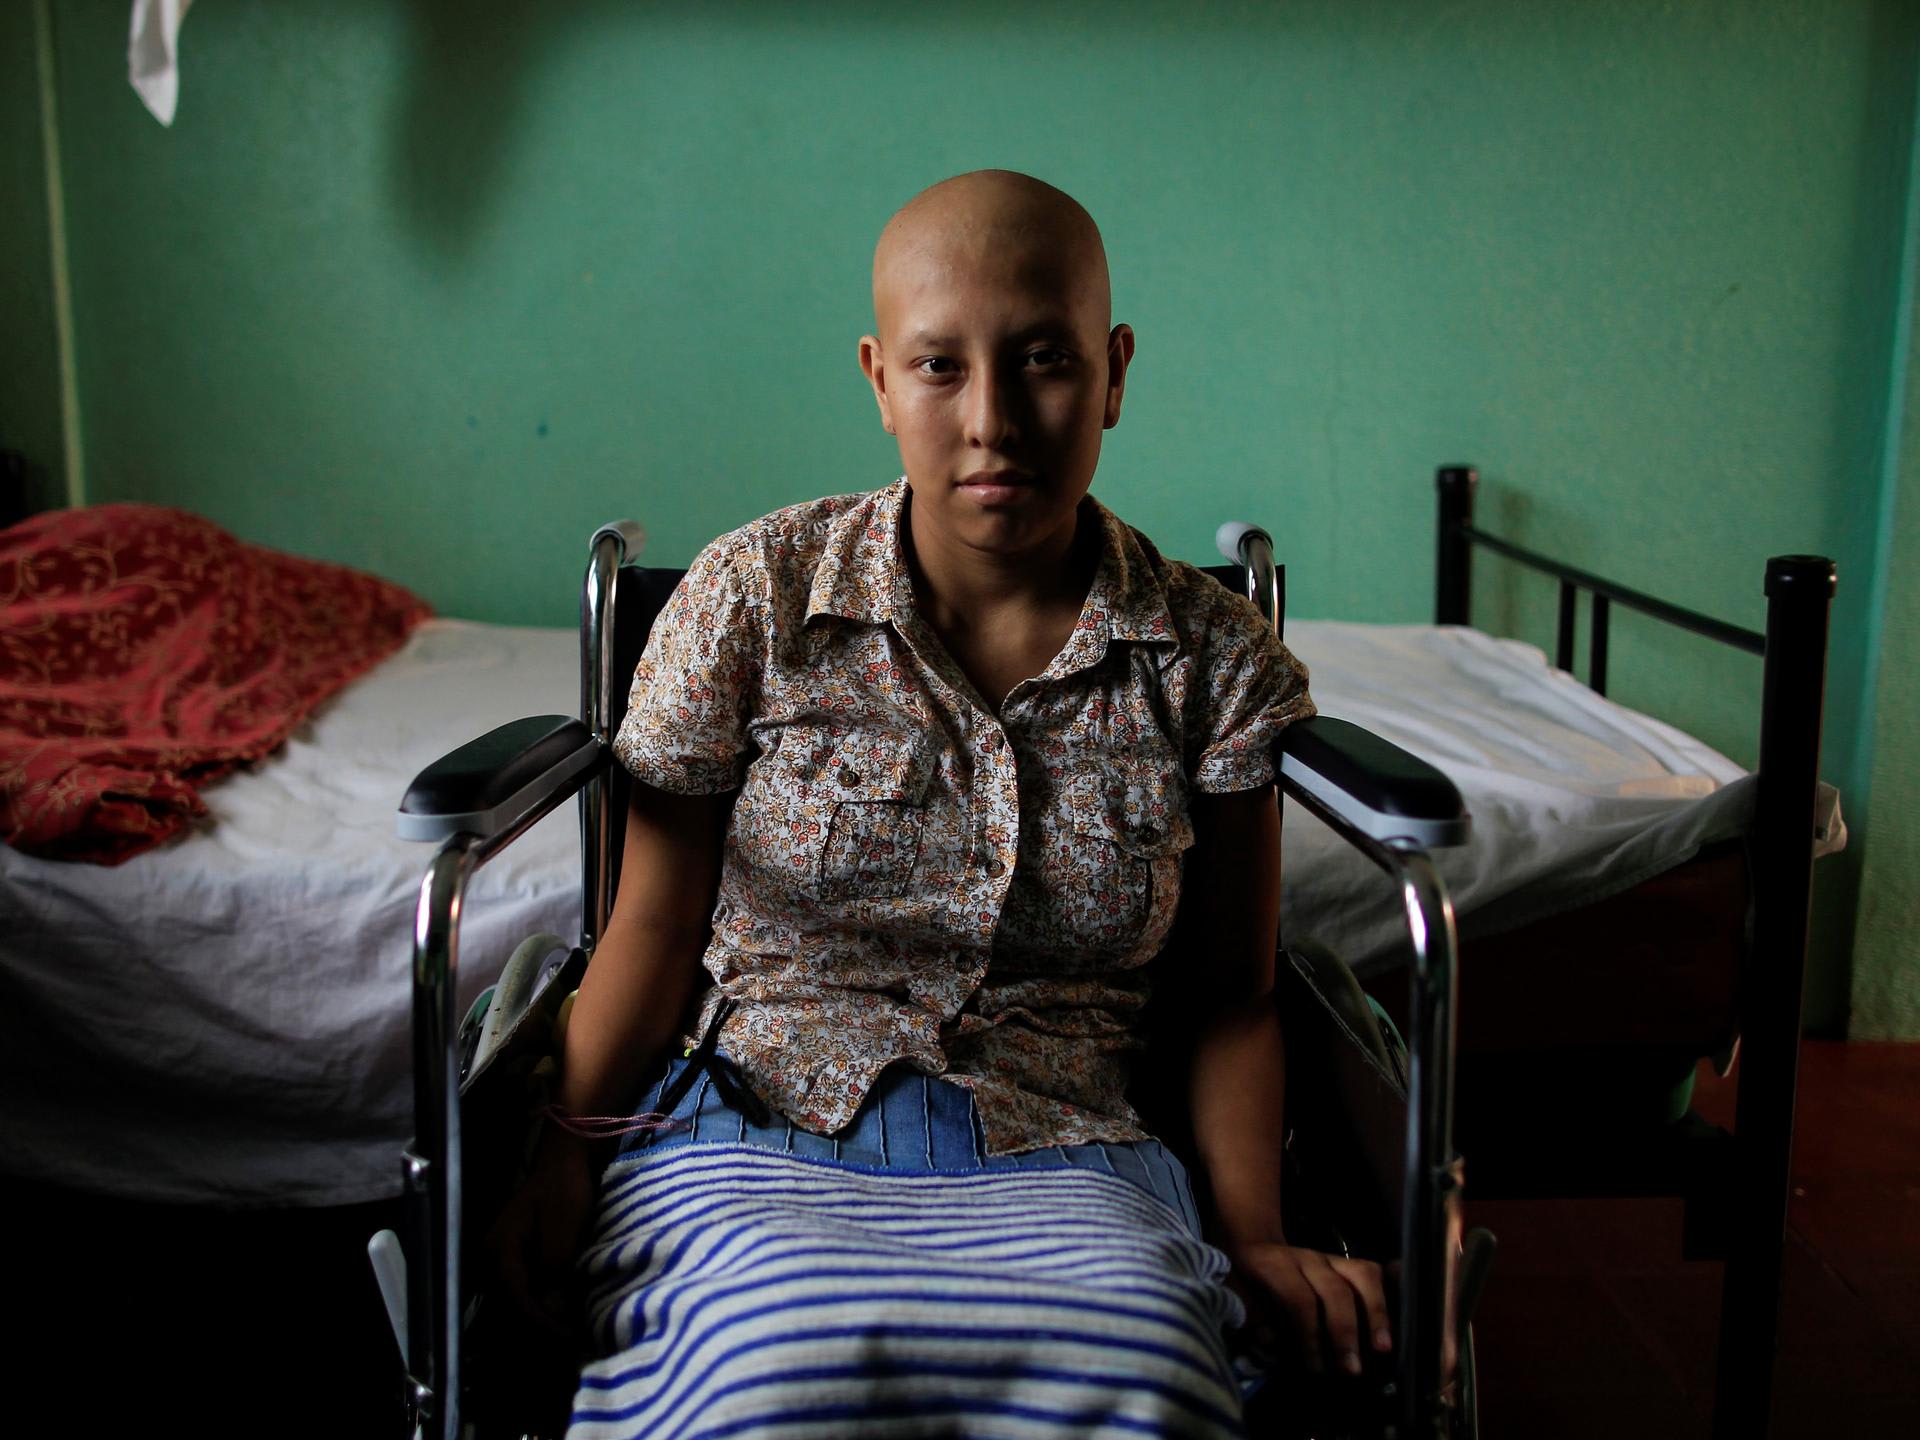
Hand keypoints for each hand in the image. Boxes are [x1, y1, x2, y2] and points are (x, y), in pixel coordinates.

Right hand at [487, 1131, 599, 1338]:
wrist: (566, 1159)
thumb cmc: (566, 1189)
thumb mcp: (564, 1232)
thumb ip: (554, 1274)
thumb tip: (553, 1313)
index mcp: (500, 1253)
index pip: (517, 1303)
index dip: (543, 1326)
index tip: (570, 1339)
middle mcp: (494, 1259)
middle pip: (513, 1308)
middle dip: (541, 1327)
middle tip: (572, 1342)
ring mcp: (505, 1257)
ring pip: (520, 1300)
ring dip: (543, 1318)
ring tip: (571, 1332)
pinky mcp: (521, 1255)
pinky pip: (527, 1289)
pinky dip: (545, 1303)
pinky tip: (565, 1311)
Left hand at [1224, 1238, 1393, 1379]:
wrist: (1250, 1242)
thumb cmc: (1240, 1279)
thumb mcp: (1231, 1295)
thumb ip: (1250, 1318)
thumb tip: (1269, 1342)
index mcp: (1272, 1265)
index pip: (1299, 1299)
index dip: (1309, 1335)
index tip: (1315, 1368)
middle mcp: (1306, 1258)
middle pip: (1335, 1291)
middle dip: (1345, 1333)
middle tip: (1352, 1370)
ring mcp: (1329, 1258)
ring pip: (1362, 1275)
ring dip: (1376, 1313)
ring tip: (1384, 1348)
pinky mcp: (1345, 1263)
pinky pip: (1372, 1273)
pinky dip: (1387, 1296)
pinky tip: (1398, 1321)